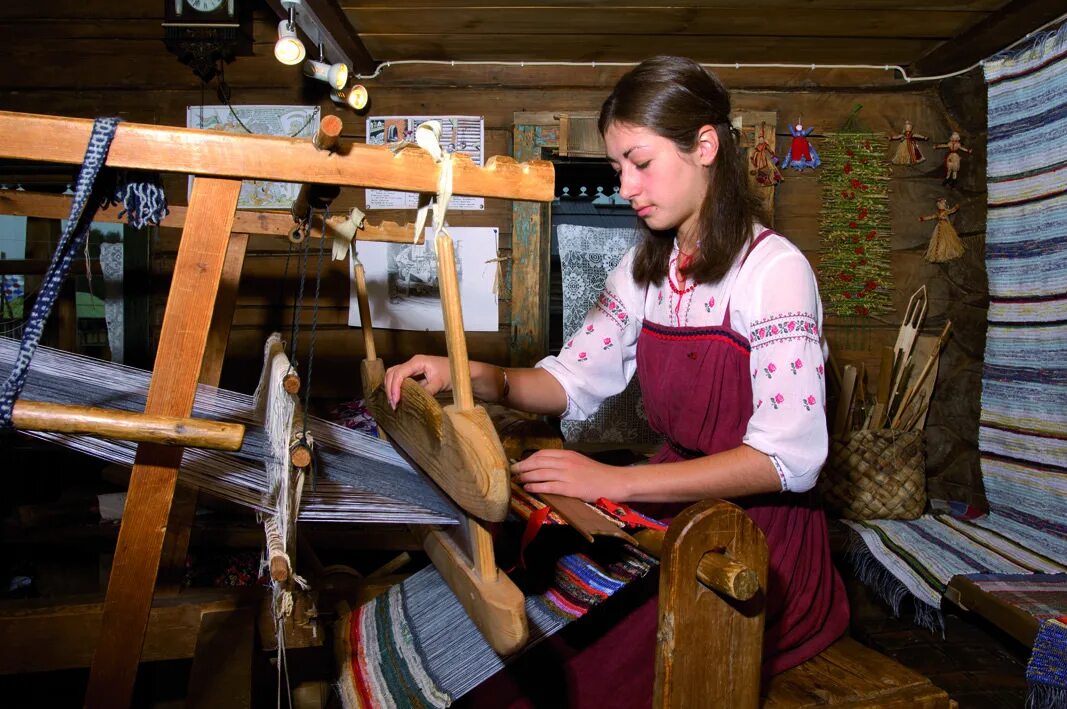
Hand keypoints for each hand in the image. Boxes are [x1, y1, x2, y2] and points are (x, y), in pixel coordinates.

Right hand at [384, 355, 450, 409]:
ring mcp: (412, 367)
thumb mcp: (440, 383)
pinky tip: (398, 398)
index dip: (394, 387)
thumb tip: (415, 400)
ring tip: (394, 403)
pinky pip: (400, 378)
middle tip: (394, 404)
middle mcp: (412, 363)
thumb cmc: (452, 374)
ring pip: (394, 375)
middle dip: (390, 388)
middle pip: (393, 373)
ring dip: (391, 388)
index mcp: (417, 361)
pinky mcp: (414, 374)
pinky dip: (396, 387)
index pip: (399, 373)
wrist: (461, 371)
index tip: (396, 401)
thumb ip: (427, 390)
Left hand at [512, 449, 627, 501]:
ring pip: (539, 473)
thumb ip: (564, 462)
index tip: (520, 463)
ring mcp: (566, 475)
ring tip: (517, 480)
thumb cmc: (596, 473)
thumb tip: (547, 466)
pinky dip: (535, 486)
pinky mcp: (568, 488)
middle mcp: (564, 462)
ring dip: (525, 476)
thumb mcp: (578, 461)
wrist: (612, 481)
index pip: (541, 454)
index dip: (528, 459)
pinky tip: (527, 488)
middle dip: (522, 467)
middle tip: (512, 471)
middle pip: (537, 462)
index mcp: (566, 454)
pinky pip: (547, 486)